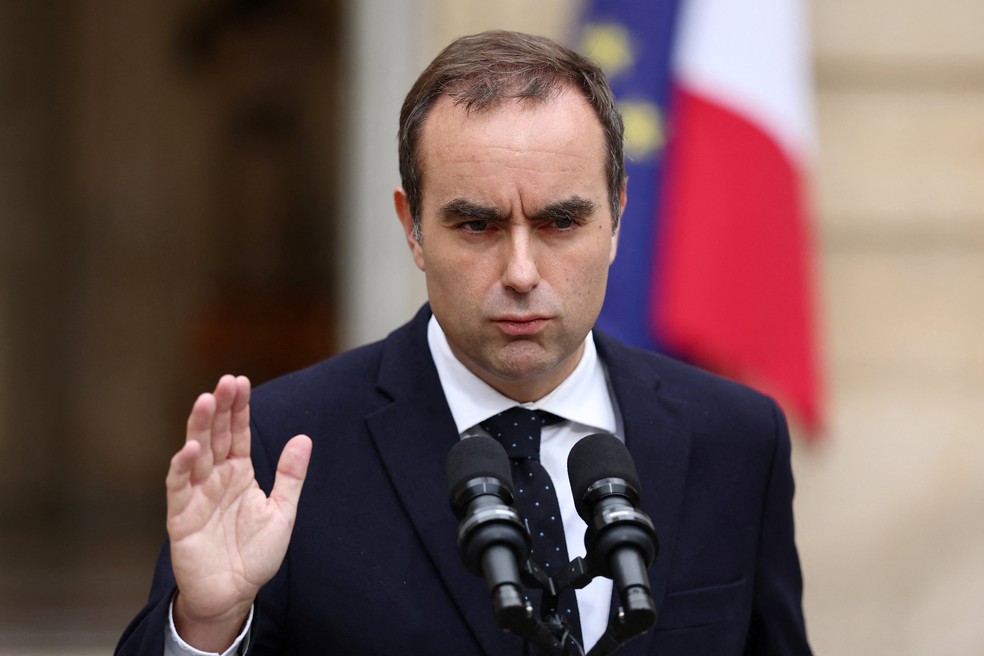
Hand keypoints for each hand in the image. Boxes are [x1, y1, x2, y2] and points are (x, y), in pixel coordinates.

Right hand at [165, 375, 311, 650]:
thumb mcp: (282, 511)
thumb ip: (290, 476)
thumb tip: (304, 437)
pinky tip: (190, 448)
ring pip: (195, 454)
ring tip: (205, 400)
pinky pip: (179, 487)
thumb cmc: (255, 555)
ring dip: (198, 427)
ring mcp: (196, 494)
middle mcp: (216, 478)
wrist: (234, 594)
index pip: (237, 433)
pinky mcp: (181, 516)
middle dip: (219, 408)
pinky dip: (182, 467)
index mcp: (239, 473)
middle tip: (225, 381)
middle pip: (215, 435)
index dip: (238, 408)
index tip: (241, 381)